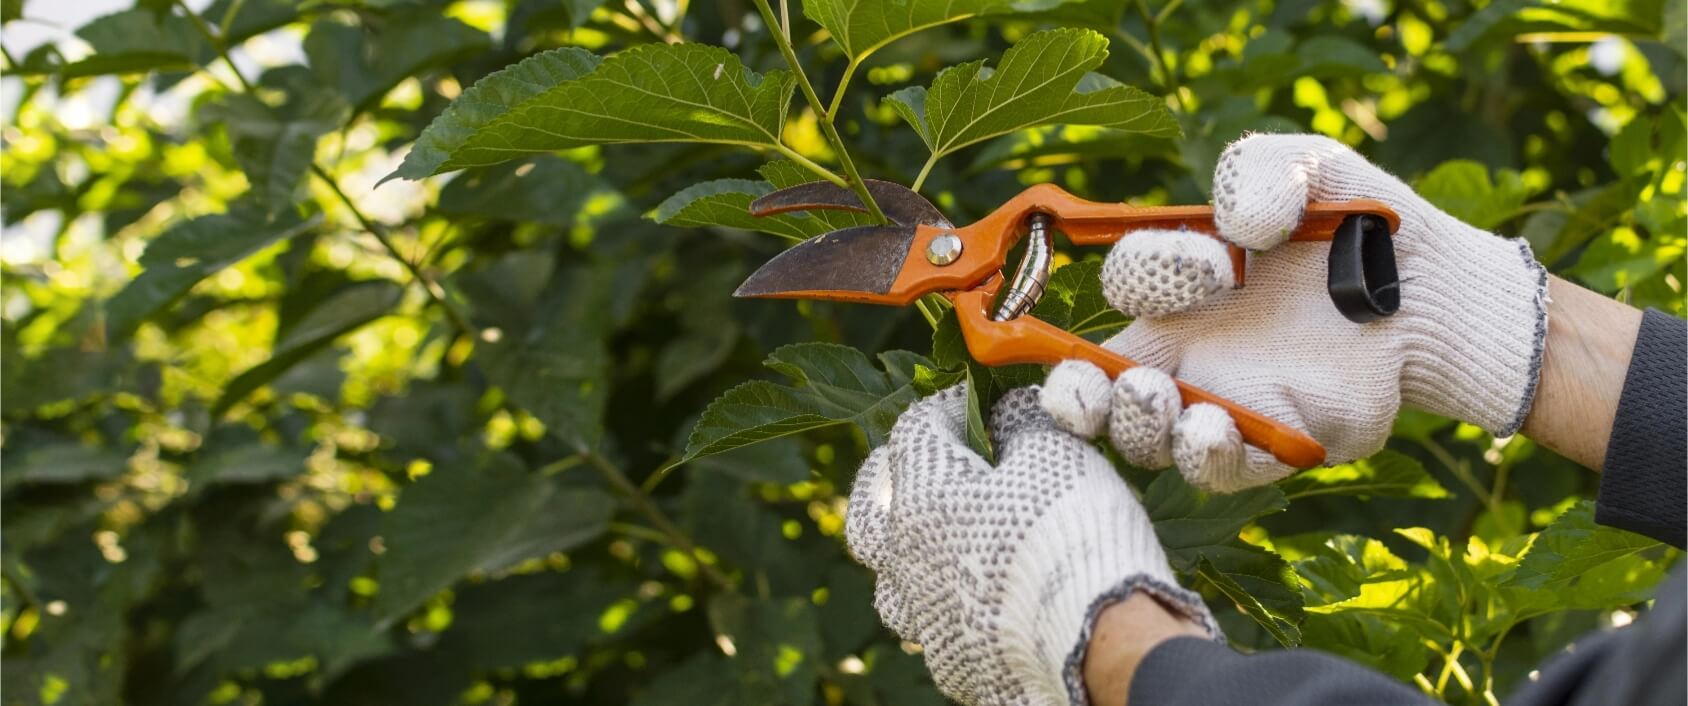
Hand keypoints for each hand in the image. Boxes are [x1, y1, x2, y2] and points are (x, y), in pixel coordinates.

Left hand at [845, 384, 1217, 705]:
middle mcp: (906, 560)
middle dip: (888, 480)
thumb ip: (1022, 421)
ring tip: (936, 542)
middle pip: (869, 511)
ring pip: (891, 581)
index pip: (915, 430)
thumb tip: (1010, 409)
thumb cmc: (1072, 531)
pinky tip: (977, 600)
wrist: (1100, 640)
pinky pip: (934, 628)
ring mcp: (925, 618)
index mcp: (922, 497)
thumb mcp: (1055, 452)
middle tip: (914, 467)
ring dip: (906, 554)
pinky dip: (948, 606)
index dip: (949, 406)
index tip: (981, 402)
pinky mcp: (953, 663)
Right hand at [1041, 133, 1547, 492]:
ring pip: (1149, 438)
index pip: (1124, 289)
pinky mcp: (1278, 444)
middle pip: (1098, 389)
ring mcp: (1227, 405)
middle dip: (1076, 392)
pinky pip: (1223, 469)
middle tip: (1090, 384)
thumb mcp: (1311, 168)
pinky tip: (1209, 429)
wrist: (1439, 290)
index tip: (1213, 263)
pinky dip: (1205, 456)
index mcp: (1181, 287)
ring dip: (1137, 425)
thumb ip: (1260, 171)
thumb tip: (1238, 226)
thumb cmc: (1364, 224)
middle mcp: (1188, 353)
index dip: (1146, 275)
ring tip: (1157, 400)